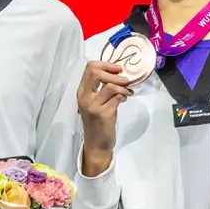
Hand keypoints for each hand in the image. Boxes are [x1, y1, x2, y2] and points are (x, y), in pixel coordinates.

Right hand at [77, 61, 132, 175]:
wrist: (96, 144)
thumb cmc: (98, 122)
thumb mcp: (96, 102)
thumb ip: (102, 88)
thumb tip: (118, 74)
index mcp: (81, 91)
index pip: (89, 68)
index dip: (105, 65)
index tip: (118, 69)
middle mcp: (84, 97)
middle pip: (95, 72)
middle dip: (113, 72)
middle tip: (124, 79)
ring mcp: (93, 106)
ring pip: (109, 86)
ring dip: (122, 87)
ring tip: (127, 92)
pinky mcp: (103, 114)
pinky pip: (116, 98)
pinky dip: (123, 96)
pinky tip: (124, 100)